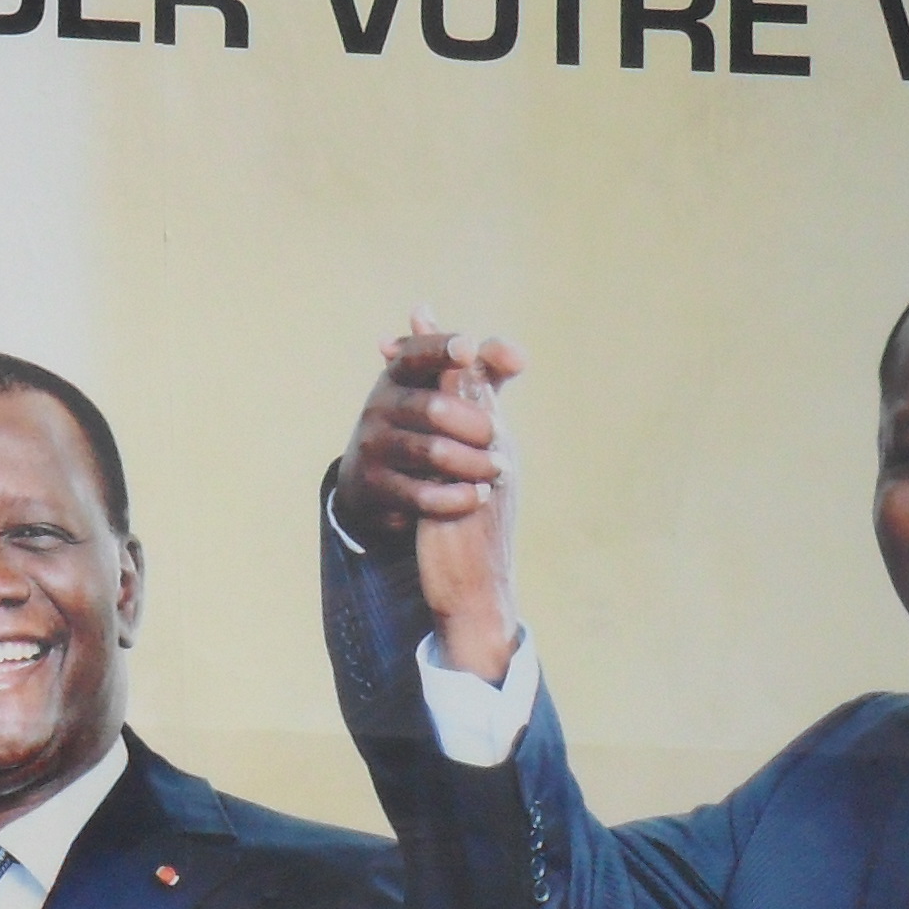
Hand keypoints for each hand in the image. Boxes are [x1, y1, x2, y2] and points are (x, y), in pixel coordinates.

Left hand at [339, 310, 525, 685]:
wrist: (477, 595)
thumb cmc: (466, 550)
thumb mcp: (459, 497)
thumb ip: (449, 463)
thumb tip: (433, 441)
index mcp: (496, 453)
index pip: (483, 391)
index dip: (461, 358)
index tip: (423, 321)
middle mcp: (497, 454)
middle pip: (478, 386)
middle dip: (449, 349)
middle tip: (416, 312)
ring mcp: (487, 471)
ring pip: (471, 405)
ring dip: (443, 366)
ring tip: (410, 331)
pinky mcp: (470, 492)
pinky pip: (455, 442)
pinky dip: (436, 411)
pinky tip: (412, 391)